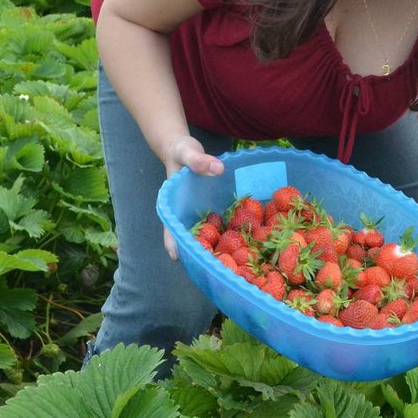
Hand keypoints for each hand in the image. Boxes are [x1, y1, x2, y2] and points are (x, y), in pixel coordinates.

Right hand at [160, 135, 223, 260]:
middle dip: (201, 252)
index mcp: (173, 206)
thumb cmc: (181, 152)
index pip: (171, 230)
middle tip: (215, 268)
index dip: (174, 245)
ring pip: (207, 234)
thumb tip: (218, 169)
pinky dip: (229, 230)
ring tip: (234, 262)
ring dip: (218, 246)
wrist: (184, 149)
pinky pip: (220, 222)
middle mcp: (185, 214)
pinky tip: (246, 238)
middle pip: (191, 238)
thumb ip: (199, 161)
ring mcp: (198, 213)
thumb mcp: (187, 153)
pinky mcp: (211, 209)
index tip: (179, 258)